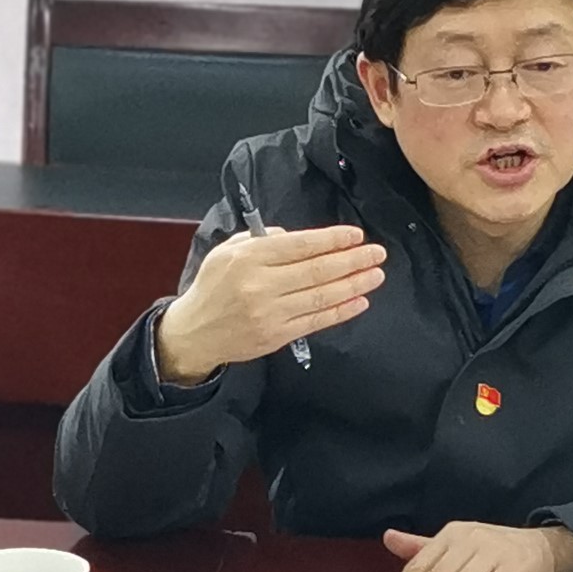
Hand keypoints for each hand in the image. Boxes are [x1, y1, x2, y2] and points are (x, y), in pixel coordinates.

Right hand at [156, 224, 386, 383]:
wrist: (195, 332)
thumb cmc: (213, 287)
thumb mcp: (227, 251)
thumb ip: (261, 239)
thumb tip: (295, 236)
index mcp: (248, 258)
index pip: (300, 245)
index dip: (332, 240)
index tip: (356, 236)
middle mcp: (260, 284)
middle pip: (317, 270)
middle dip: (352, 261)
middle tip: (377, 253)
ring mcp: (270, 312)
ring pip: (321, 296)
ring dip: (353, 285)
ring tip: (376, 275)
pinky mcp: (277, 335)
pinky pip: (316, 321)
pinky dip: (341, 311)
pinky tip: (359, 301)